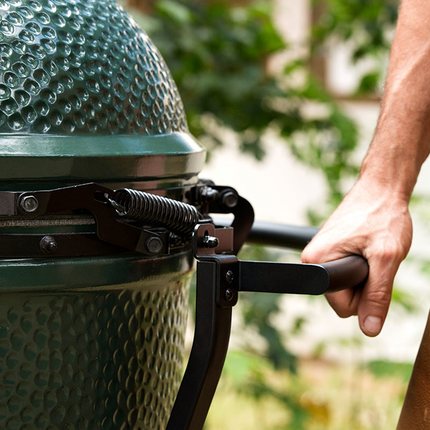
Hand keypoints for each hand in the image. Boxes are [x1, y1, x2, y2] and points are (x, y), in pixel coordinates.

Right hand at [301, 178, 412, 336]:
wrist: (381, 190)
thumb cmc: (382, 215)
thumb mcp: (386, 258)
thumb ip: (377, 295)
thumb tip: (369, 329)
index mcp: (317, 262)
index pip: (342, 307)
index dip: (364, 295)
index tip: (372, 268)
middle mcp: (312, 259)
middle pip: (342, 299)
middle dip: (364, 284)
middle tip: (374, 257)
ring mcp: (320, 255)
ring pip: (345, 287)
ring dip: (364, 274)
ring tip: (371, 250)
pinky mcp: (329, 251)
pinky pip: (345, 274)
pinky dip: (361, 266)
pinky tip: (366, 248)